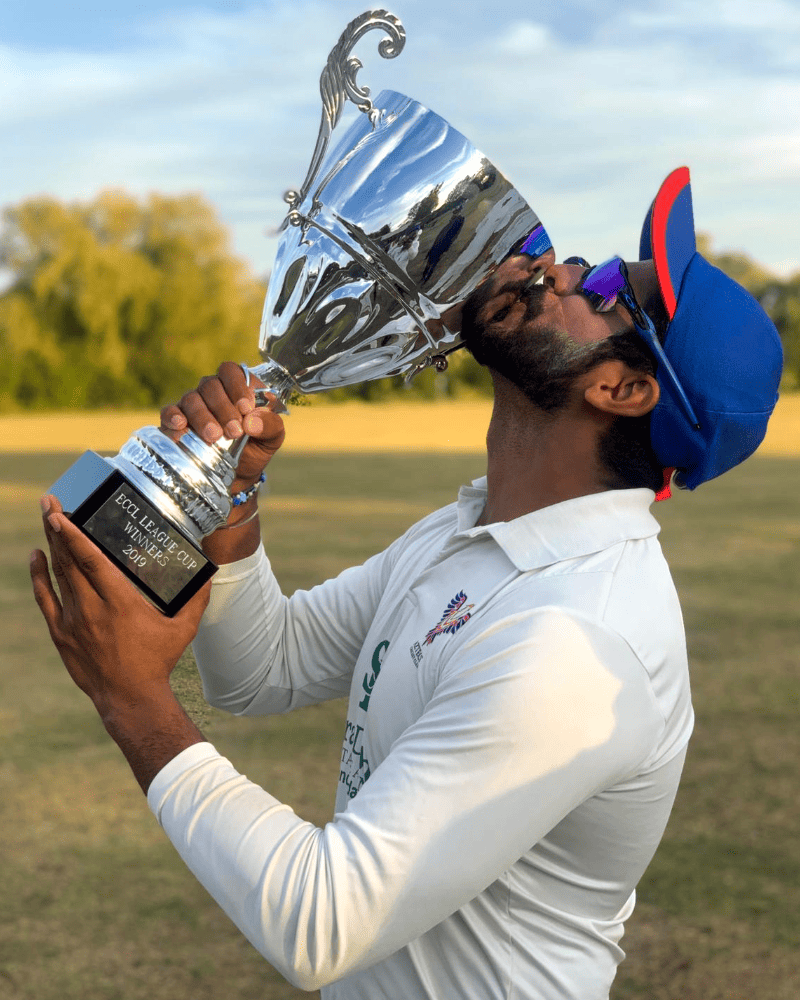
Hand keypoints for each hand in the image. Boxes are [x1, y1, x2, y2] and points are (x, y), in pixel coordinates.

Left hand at [31, 495, 210, 723]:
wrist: (130, 699)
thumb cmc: (158, 661)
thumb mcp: (183, 629)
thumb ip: (196, 598)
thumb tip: (210, 572)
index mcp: (120, 603)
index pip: (90, 562)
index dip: (73, 535)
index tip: (60, 513)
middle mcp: (92, 609)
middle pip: (68, 561)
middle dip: (56, 529)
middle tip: (49, 502)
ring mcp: (73, 622)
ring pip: (57, 576)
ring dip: (51, 545)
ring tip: (47, 519)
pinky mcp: (62, 634)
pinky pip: (46, 599)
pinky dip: (39, 576)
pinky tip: (36, 555)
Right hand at [160, 361, 285, 492]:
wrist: (239, 473)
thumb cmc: (256, 446)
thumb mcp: (273, 437)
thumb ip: (270, 425)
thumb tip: (252, 422)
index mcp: (236, 387)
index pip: (231, 371)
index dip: (237, 387)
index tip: (246, 409)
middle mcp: (212, 392)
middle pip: (210, 385)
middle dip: (223, 408)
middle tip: (234, 431)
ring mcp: (192, 405)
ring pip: (191, 399)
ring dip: (203, 417)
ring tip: (214, 437)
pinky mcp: (176, 422)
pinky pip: (169, 412)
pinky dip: (173, 417)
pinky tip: (182, 426)